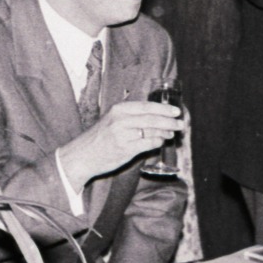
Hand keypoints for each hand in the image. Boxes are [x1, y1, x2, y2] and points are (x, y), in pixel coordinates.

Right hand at [58, 100, 183, 185]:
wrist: (82, 156)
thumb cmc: (99, 138)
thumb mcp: (111, 120)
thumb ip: (130, 117)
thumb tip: (156, 116)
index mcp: (118, 110)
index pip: (147, 106)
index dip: (164, 108)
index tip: (176, 111)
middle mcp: (121, 120)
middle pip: (152, 118)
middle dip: (169, 121)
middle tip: (181, 124)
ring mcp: (123, 135)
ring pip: (152, 131)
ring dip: (165, 132)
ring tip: (172, 133)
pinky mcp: (125, 150)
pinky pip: (147, 144)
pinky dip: (156, 143)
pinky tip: (160, 142)